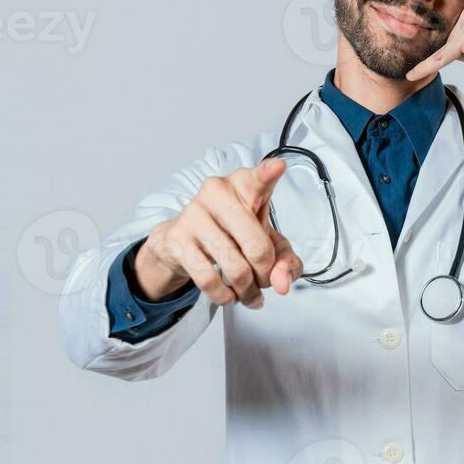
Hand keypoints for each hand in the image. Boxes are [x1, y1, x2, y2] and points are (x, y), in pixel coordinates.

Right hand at [133, 158, 303, 308]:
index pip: (259, 178)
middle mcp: (218, 192)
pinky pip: (208, 279)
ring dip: (247, 291)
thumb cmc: (232, 234)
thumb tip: (281, 283)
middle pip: (257, 247)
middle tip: (265, 281)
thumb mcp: (267, 243)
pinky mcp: (177, 239)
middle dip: (266, 275)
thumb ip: (286, 262)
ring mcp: (194, 213)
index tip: (278, 167)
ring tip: (250, 295)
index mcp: (245, 185)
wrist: (182, 241)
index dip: (268, 173)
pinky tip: (229, 296)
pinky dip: (224, 296)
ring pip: (234, 267)